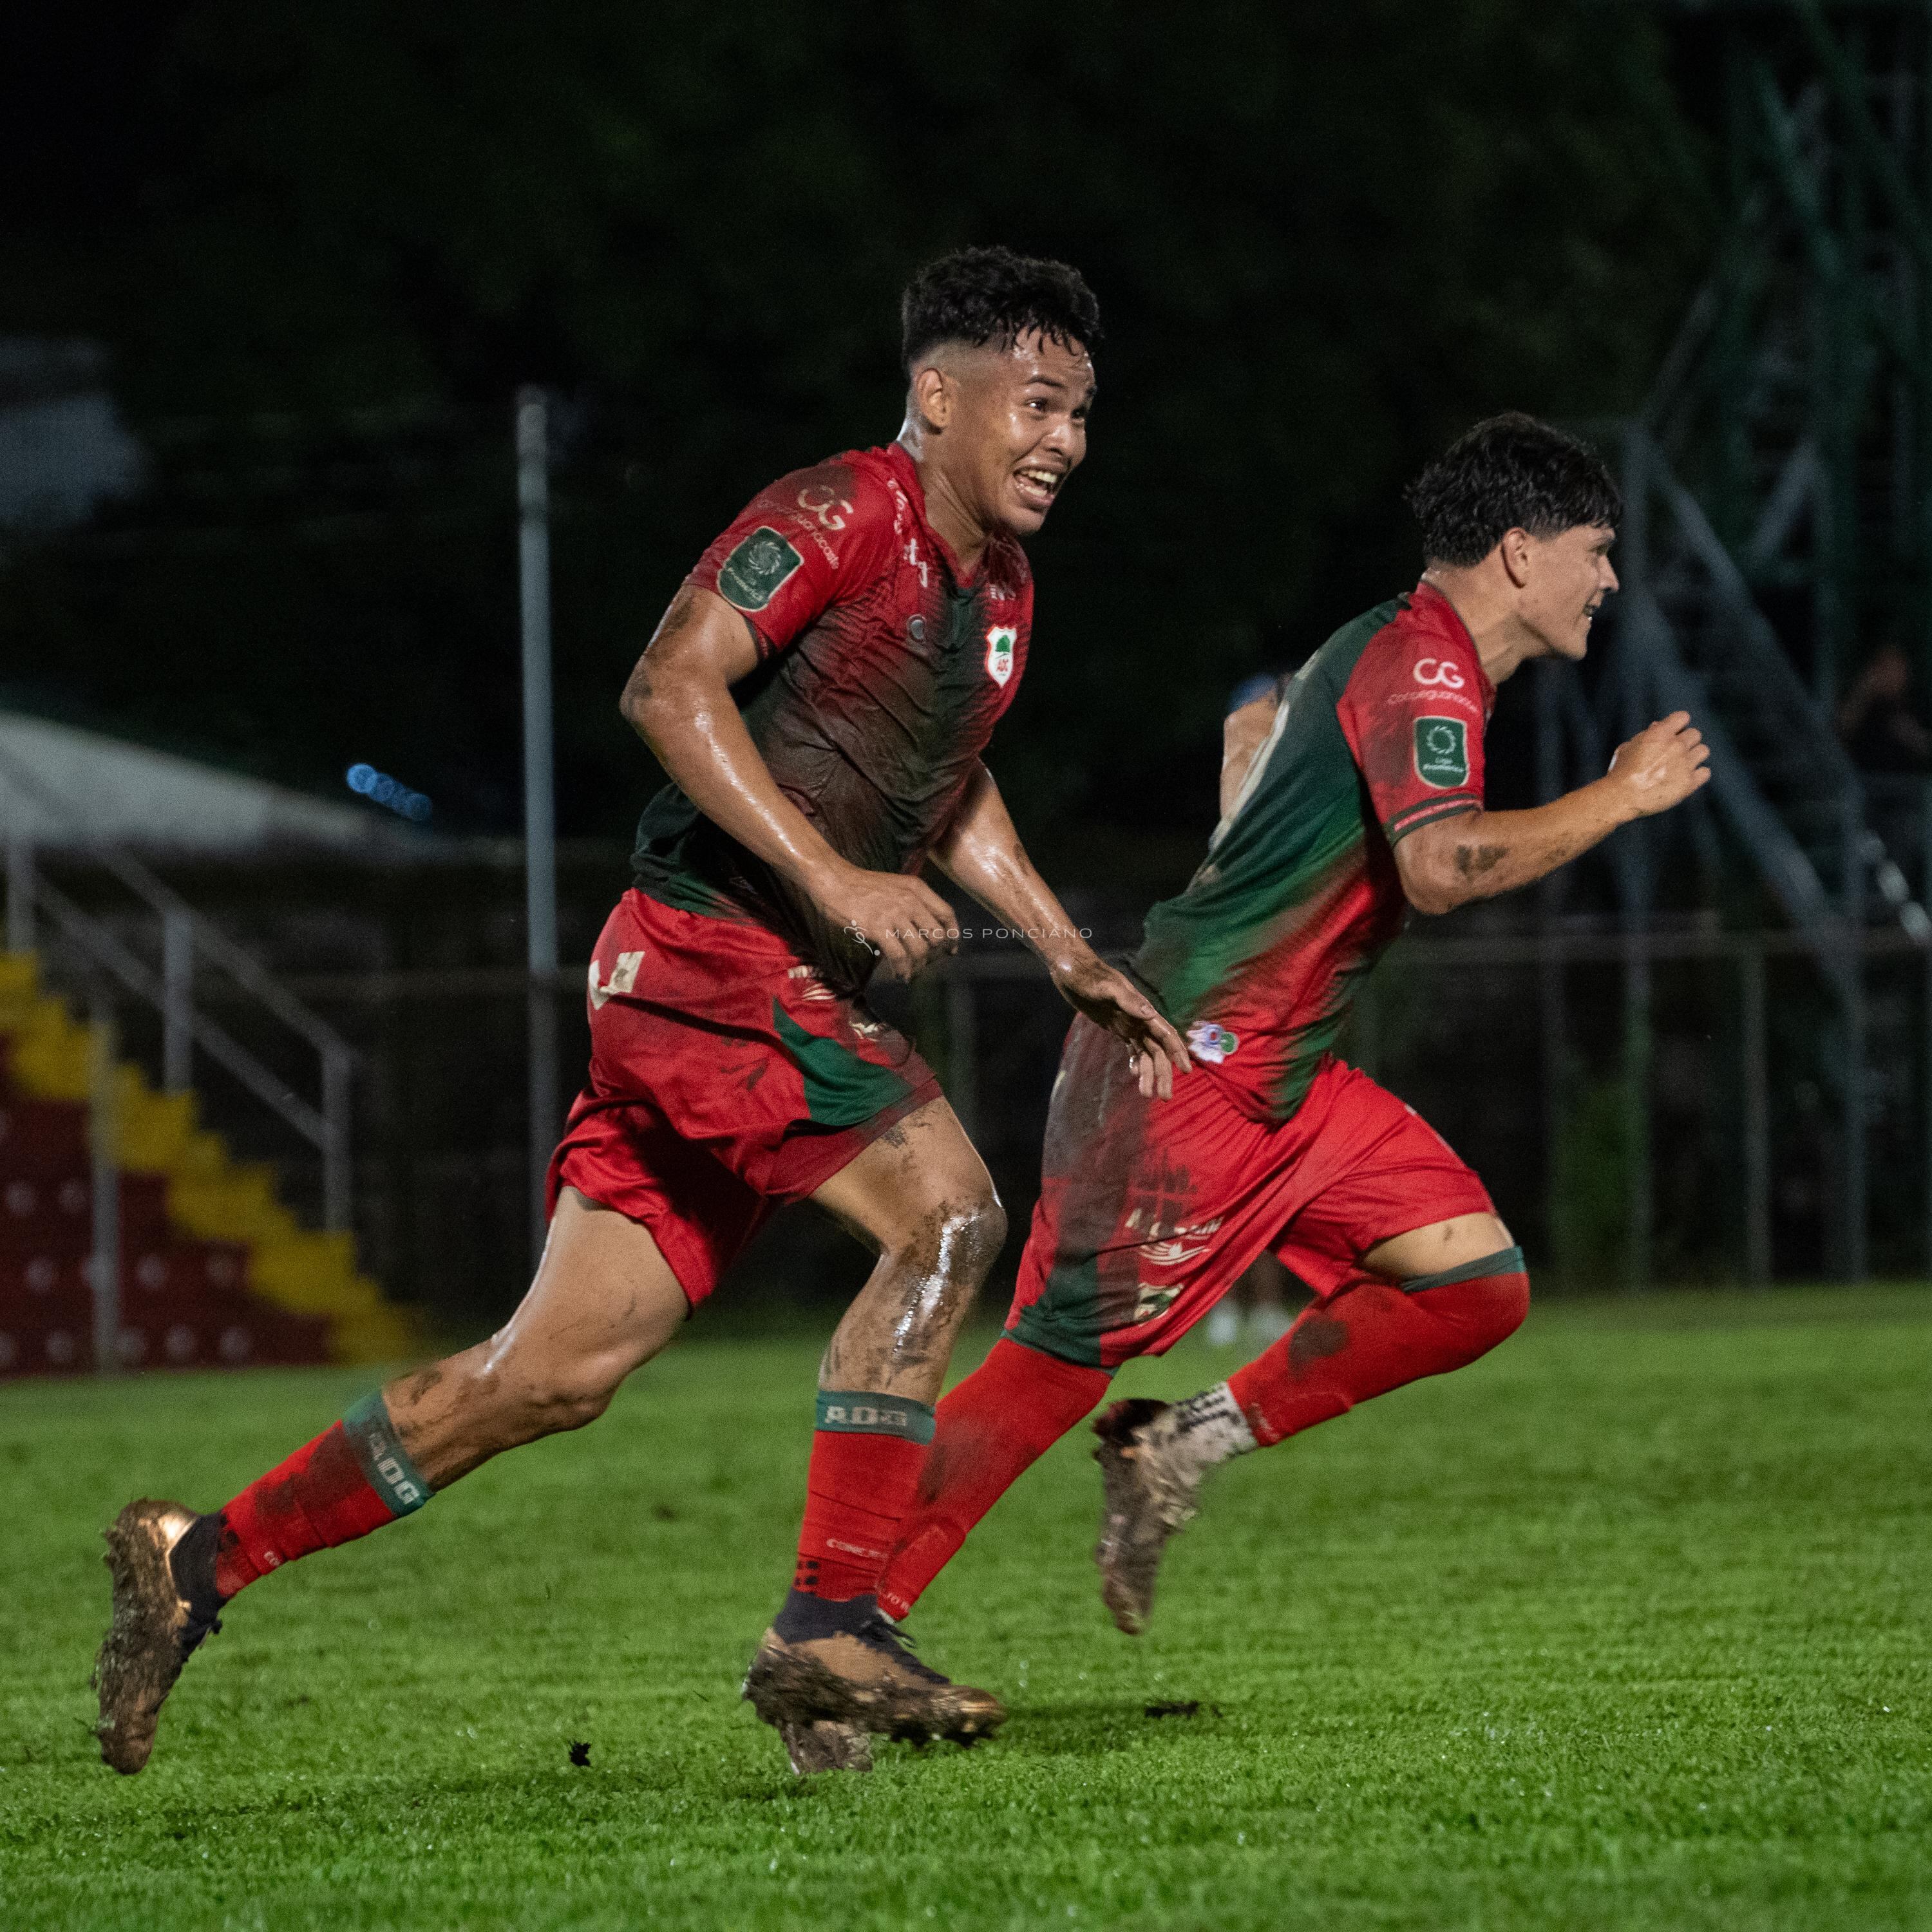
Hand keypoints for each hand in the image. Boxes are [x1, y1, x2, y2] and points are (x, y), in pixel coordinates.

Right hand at [809, 862, 959, 980]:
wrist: (834, 880)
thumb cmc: (861, 885)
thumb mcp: (895, 886)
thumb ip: (911, 902)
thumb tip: (922, 929)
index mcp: (916, 889)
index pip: (946, 913)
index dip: (953, 934)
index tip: (951, 949)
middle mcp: (910, 900)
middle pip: (936, 935)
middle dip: (933, 954)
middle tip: (925, 964)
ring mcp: (894, 914)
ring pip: (920, 949)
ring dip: (918, 966)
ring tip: (910, 973)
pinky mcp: (878, 927)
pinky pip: (899, 956)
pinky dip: (902, 970)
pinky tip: (899, 975)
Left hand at [1051, 955, 1191, 1098]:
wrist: (1072, 971)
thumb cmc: (1089, 976)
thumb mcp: (1107, 988)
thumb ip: (1128, 1001)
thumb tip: (1150, 1014)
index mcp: (1142, 1011)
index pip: (1166, 1035)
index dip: (1177, 1052)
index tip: (1185, 1070)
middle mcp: (1140, 1019)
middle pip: (1157, 1050)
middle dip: (1163, 1073)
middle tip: (1164, 1097)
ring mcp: (1129, 1024)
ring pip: (1145, 1053)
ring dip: (1149, 1072)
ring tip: (1147, 1094)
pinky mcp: (1116, 1026)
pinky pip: (1131, 1047)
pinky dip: (1135, 1061)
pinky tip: (1136, 1075)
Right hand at [1607, 711, 1710, 818]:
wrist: (1622, 797)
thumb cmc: (1621, 772)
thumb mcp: (1628, 747)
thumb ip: (1646, 735)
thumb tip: (1658, 726)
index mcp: (1660, 733)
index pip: (1683, 717)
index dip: (1678, 724)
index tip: (1673, 732)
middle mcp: (1676, 746)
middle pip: (1695, 734)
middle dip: (1687, 741)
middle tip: (1676, 752)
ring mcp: (1685, 764)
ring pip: (1703, 751)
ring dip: (1694, 756)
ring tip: (1683, 764)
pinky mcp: (1689, 782)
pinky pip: (1705, 772)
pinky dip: (1698, 774)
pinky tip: (1686, 778)